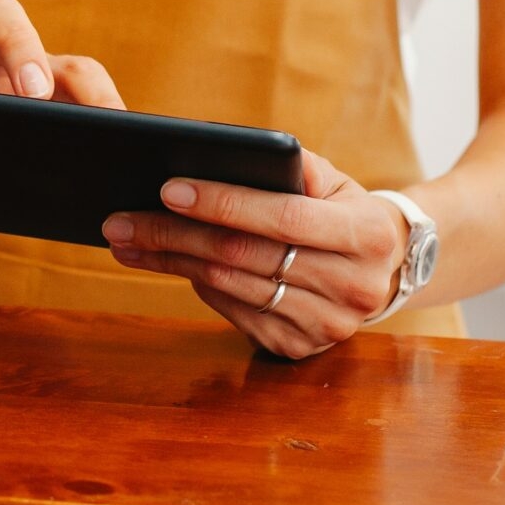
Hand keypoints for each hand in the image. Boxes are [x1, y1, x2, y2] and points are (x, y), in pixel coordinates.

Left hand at [100, 148, 411, 358]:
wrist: (383, 270)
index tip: (168, 188)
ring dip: (170, 261)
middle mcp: (353, 287)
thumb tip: (223, 156)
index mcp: (367, 235)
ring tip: (127, 238)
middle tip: (121, 218)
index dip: (224, 203)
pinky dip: (195, 284)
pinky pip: (233, 312)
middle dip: (174, 233)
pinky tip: (166, 262)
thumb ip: (291, 166)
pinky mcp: (300, 348)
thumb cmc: (344, 211)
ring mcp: (327, 325)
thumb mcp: (335, 181)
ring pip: (231, 286)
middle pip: (244, 256)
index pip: (283, 217)